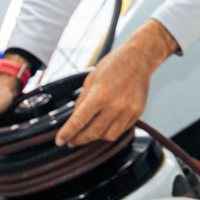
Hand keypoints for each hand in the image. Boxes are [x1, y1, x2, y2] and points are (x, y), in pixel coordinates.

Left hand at [55, 20, 178, 145]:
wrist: (139, 58)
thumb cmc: (114, 65)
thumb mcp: (91, 79)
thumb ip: (82, 100)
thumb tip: (75, 119)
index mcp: (99, 94)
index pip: (79, 121)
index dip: (67, 133)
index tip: (60, 141)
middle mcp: (115, 105)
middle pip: (92, 133)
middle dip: (79, 139)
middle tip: (72, 141)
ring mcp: (128, 111)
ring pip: (107, 136)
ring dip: (95, 138)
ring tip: (87, 135)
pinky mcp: (137, 113)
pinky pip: (121, 130)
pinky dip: (110, 132)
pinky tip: (104, 128)